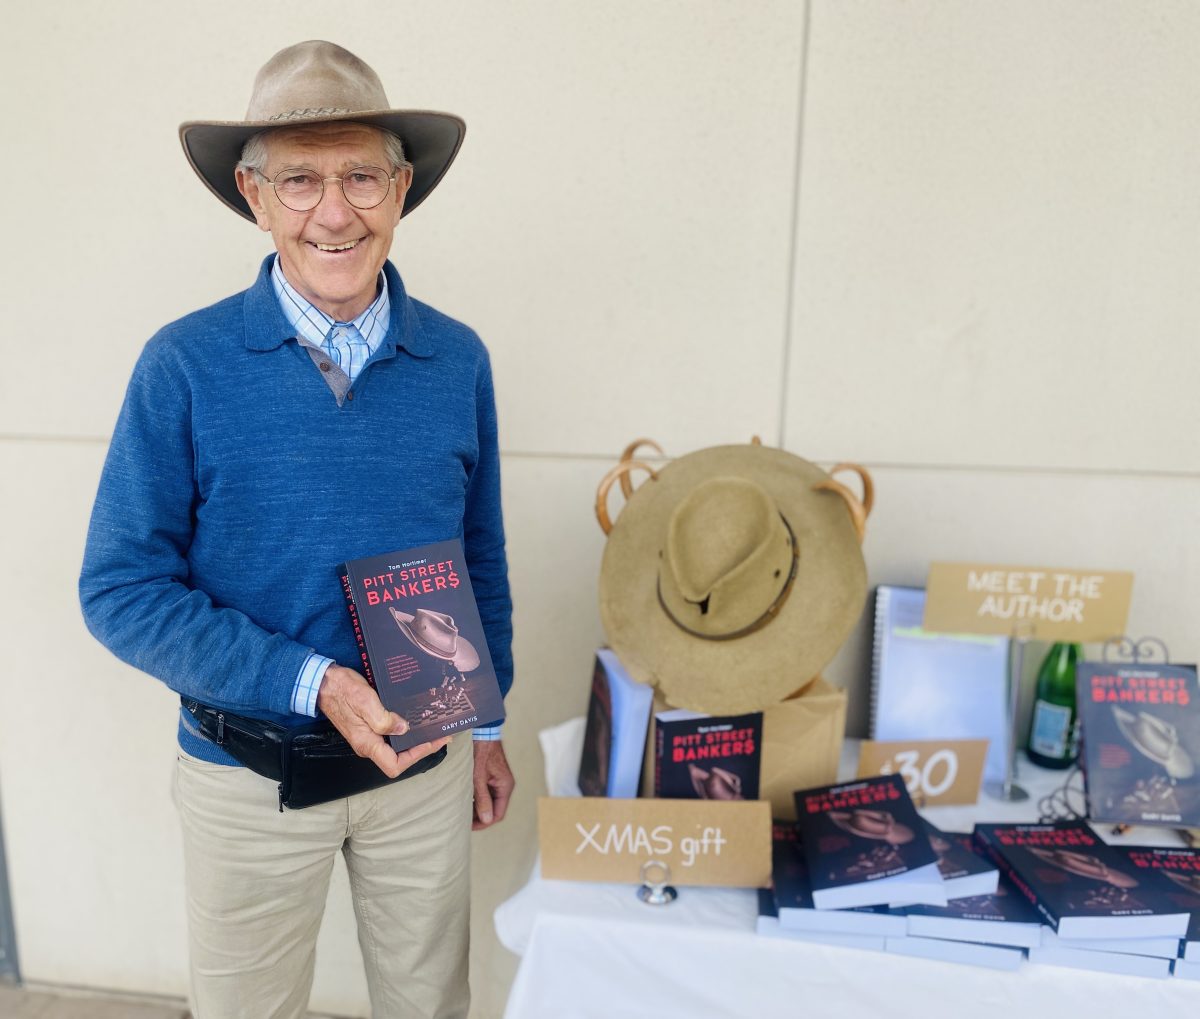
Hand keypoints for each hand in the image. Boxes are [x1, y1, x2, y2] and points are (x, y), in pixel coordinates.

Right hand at [317, 664, 448, 777]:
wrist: (323, 682)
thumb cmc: (341, 690)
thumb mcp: (365, 701)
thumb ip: (383, 719)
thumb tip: (403, 729)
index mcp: (367, 743)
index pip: (395, 765)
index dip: (416, 756)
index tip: (432, 741)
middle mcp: (368, 744)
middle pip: (399, 758)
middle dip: (421, 747)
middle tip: (440, 733)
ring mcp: (368, 737)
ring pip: (396, 747)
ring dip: (415, 740)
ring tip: (433, 728)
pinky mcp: (369, 727)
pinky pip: (390, 736)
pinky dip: (405, 731)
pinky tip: (415, 720)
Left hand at [472, 740, 513, 829]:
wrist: (482, 731)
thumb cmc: (480, 751)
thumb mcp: (478, 777)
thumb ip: (482, 799)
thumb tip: (487, 820)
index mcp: (505, 787)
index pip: (498, 814)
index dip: (484, 823)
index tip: (468, 825)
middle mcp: (505, 785)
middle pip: (494, 809)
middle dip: (480, 817)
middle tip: (463, 819)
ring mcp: (499, 781)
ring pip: (490, 802)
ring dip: (478, 807)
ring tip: (462, 810)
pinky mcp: (492, 776)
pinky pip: (487, 793)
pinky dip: (477, 798)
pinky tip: (465, 798)